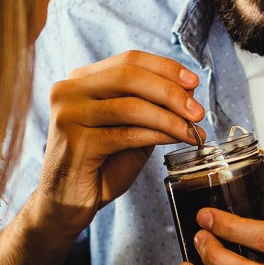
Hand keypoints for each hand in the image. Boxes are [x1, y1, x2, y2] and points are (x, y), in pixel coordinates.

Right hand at [25, 51, 204, 237]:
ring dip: (170, 118)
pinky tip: (175, 140)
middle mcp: (68, 90)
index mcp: (80, 80)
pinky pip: (126, 133)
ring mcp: (68, 114)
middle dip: (171, 92)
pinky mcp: (75, 142)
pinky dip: (157, 135)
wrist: (66, 204)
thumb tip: (188, 92)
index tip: (194, 82)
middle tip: (197, 111)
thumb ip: (150, 108)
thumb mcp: (128, 129)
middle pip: (129, 76)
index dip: (165, 68)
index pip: (129, 60)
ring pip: (131, 106)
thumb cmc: (99, 167)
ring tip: (193, 130)